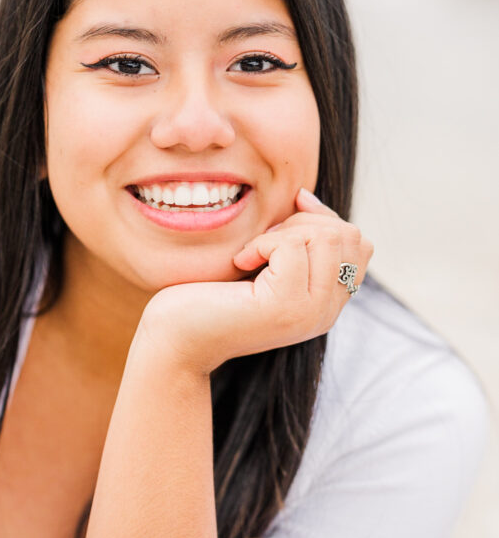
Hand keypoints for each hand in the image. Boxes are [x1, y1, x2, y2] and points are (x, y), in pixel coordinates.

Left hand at [136, 187, 374, 374]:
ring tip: (252, 253)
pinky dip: (262, 242)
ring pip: (326, 238)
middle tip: (262, 242)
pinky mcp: (285, 307)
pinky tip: (240, 262)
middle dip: (304, 222)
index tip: (281, 223)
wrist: (176, 340)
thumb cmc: (210, 298)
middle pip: (349, 236)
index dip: (324, 219)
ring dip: (283, 232)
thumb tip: (305, 197)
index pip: (360, 245)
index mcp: (326, 304)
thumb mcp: (264, 265)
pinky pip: (293, 247)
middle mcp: (326, 313)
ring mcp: (310, 312)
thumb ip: (295, 242)